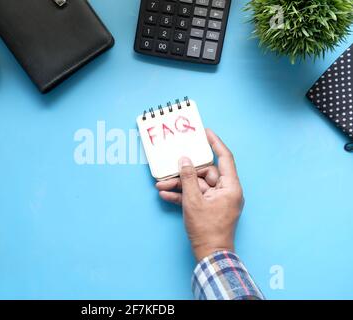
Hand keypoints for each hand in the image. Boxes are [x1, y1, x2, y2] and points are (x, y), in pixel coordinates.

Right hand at [156, 129, 243, 260]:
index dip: (215, 143)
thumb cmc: (207, 229)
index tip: (206, 132)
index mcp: (230, 187)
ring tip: (161, 186)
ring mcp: (218, 200)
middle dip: (185, 173)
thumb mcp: (193, 201)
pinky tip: (166, 196)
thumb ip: (188, 178)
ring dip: (179, 185)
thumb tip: (185, 161)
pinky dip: (182, 196)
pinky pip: (196, 197)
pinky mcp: (209, 208)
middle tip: (168, 172)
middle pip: (205, 173)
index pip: (225, 158)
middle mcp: (226, 191)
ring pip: (197, 185)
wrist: (209, 254)